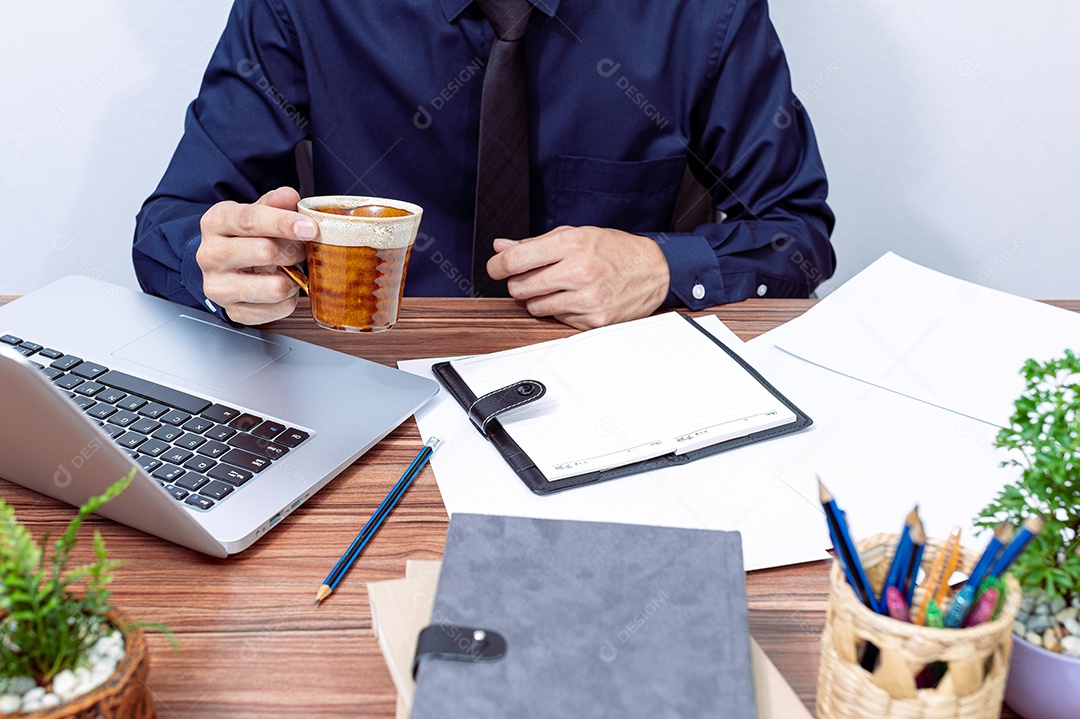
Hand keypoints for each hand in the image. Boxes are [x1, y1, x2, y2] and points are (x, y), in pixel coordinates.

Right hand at [197, 187, 314, 324]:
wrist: (222, 266)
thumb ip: (276, 203)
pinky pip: (278, 309)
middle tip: (300, 249)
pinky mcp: (232, 312)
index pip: (251, 220)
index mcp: (215, 222)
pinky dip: (289, 299)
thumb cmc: (245, 236)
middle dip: (294, 251)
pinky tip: (281, 286)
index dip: (284, 223)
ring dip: (293, 279)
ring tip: (290, 270)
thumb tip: (289, 196)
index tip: (311, 228)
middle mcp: (210, 255)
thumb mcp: (257, 211)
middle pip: (265, 252)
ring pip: (274, 287)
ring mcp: (218, 287)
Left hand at [486, 226, 669, 329]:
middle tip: (530, 278)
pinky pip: (557, 319)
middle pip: (520, 287)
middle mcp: (579, 271)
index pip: (516, 259)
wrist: (653, 271)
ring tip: (556, 287)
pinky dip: (560, 310)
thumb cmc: (613, 250)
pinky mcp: (593, 320)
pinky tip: (575, 298)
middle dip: (518, 284)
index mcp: (572, 244)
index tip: (495, 267)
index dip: (497, 265)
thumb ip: (535, 243)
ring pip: (535, 307)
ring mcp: (587, 299)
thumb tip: (500, 247)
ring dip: (538, 299)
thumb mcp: (576, 235)